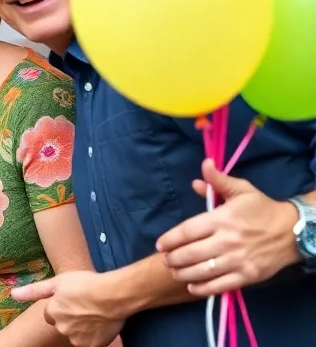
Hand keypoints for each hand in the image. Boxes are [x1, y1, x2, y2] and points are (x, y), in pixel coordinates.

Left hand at [11, 271, 123, 346]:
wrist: (113, 295)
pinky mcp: (92, 346)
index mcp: (52, 312)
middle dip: (71, 318)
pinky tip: (100, 324)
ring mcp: (77, 338)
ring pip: (76, 334)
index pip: (51, 315)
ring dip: (82, 328)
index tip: (72, 300)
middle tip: (84, 307)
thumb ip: (34, 291)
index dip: (61, 307)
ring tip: (94, 314)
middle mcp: (62, 328)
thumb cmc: (86, 284)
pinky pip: (90, 343)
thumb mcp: (57, 282)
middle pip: (63, 325)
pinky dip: (93, 336)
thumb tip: (12, 294)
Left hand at [155, 159, 300, 296]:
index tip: (160, 245)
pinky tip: (192, 286)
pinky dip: (204, 289)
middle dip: (173, 259)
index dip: (170, 239)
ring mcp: (238, 260)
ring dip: (183, 274)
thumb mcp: (241, 189)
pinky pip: (221, 286)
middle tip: (166, 260)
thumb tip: (204, 165)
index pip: (187, 231)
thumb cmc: (262, 209)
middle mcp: (227, 241)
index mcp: (222, 219)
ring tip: (174, 273)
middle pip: (191, 253)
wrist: (293, 231)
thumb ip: (218, 180)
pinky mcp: (248, 275)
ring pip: (203, 271)